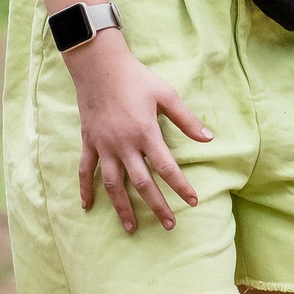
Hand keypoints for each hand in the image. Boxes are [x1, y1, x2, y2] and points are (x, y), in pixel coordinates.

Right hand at [63, 35, 212, 232]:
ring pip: (112, 184)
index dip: (181, 187)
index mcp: (145, 133)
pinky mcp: (89, 143)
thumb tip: (208, 138)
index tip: (193, 202)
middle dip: (156, 206)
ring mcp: (104, 146)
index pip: (167, 168)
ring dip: (122, 208)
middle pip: (141, 183)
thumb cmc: (136, 78)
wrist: (99, 65)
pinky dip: (85, 189)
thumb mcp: (166, 94)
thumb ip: (186, 119)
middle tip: (169, 225)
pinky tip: (87, 206)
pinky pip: (85, 171)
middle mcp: (123, 145)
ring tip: (131, 228)